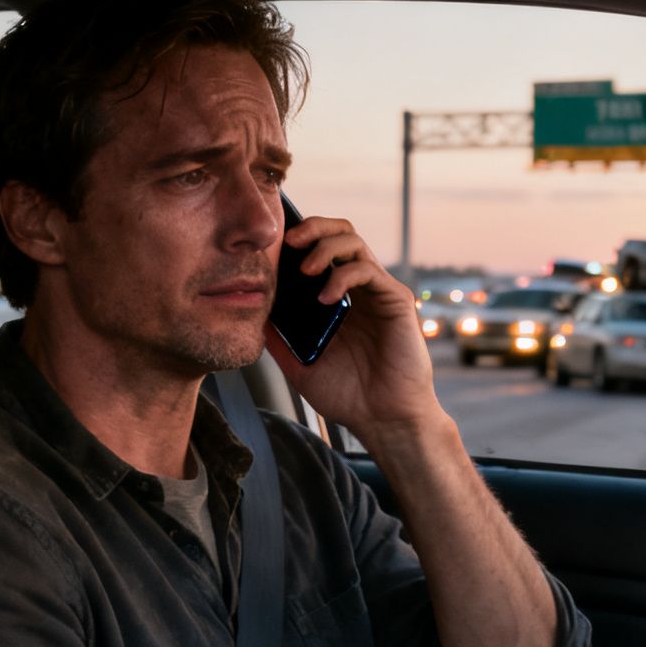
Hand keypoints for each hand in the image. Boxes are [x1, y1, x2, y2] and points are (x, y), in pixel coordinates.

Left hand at [263, 215, 442, 446]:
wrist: (382, 419)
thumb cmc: (348, 395)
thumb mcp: (299, 364)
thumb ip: (278, 338)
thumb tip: (250, 313)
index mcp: (338, 297)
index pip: (320, 248)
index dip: (299, 238)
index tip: (272, 246)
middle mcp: (359, 288)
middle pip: (340, 232)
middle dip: (313, 227)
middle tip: (288, 240)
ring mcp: (378, 291)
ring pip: (354, 242)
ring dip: (325, 247)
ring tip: (305, 269)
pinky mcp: (396, 300)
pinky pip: (368, 271)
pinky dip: (342, 277)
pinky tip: (326, 298)